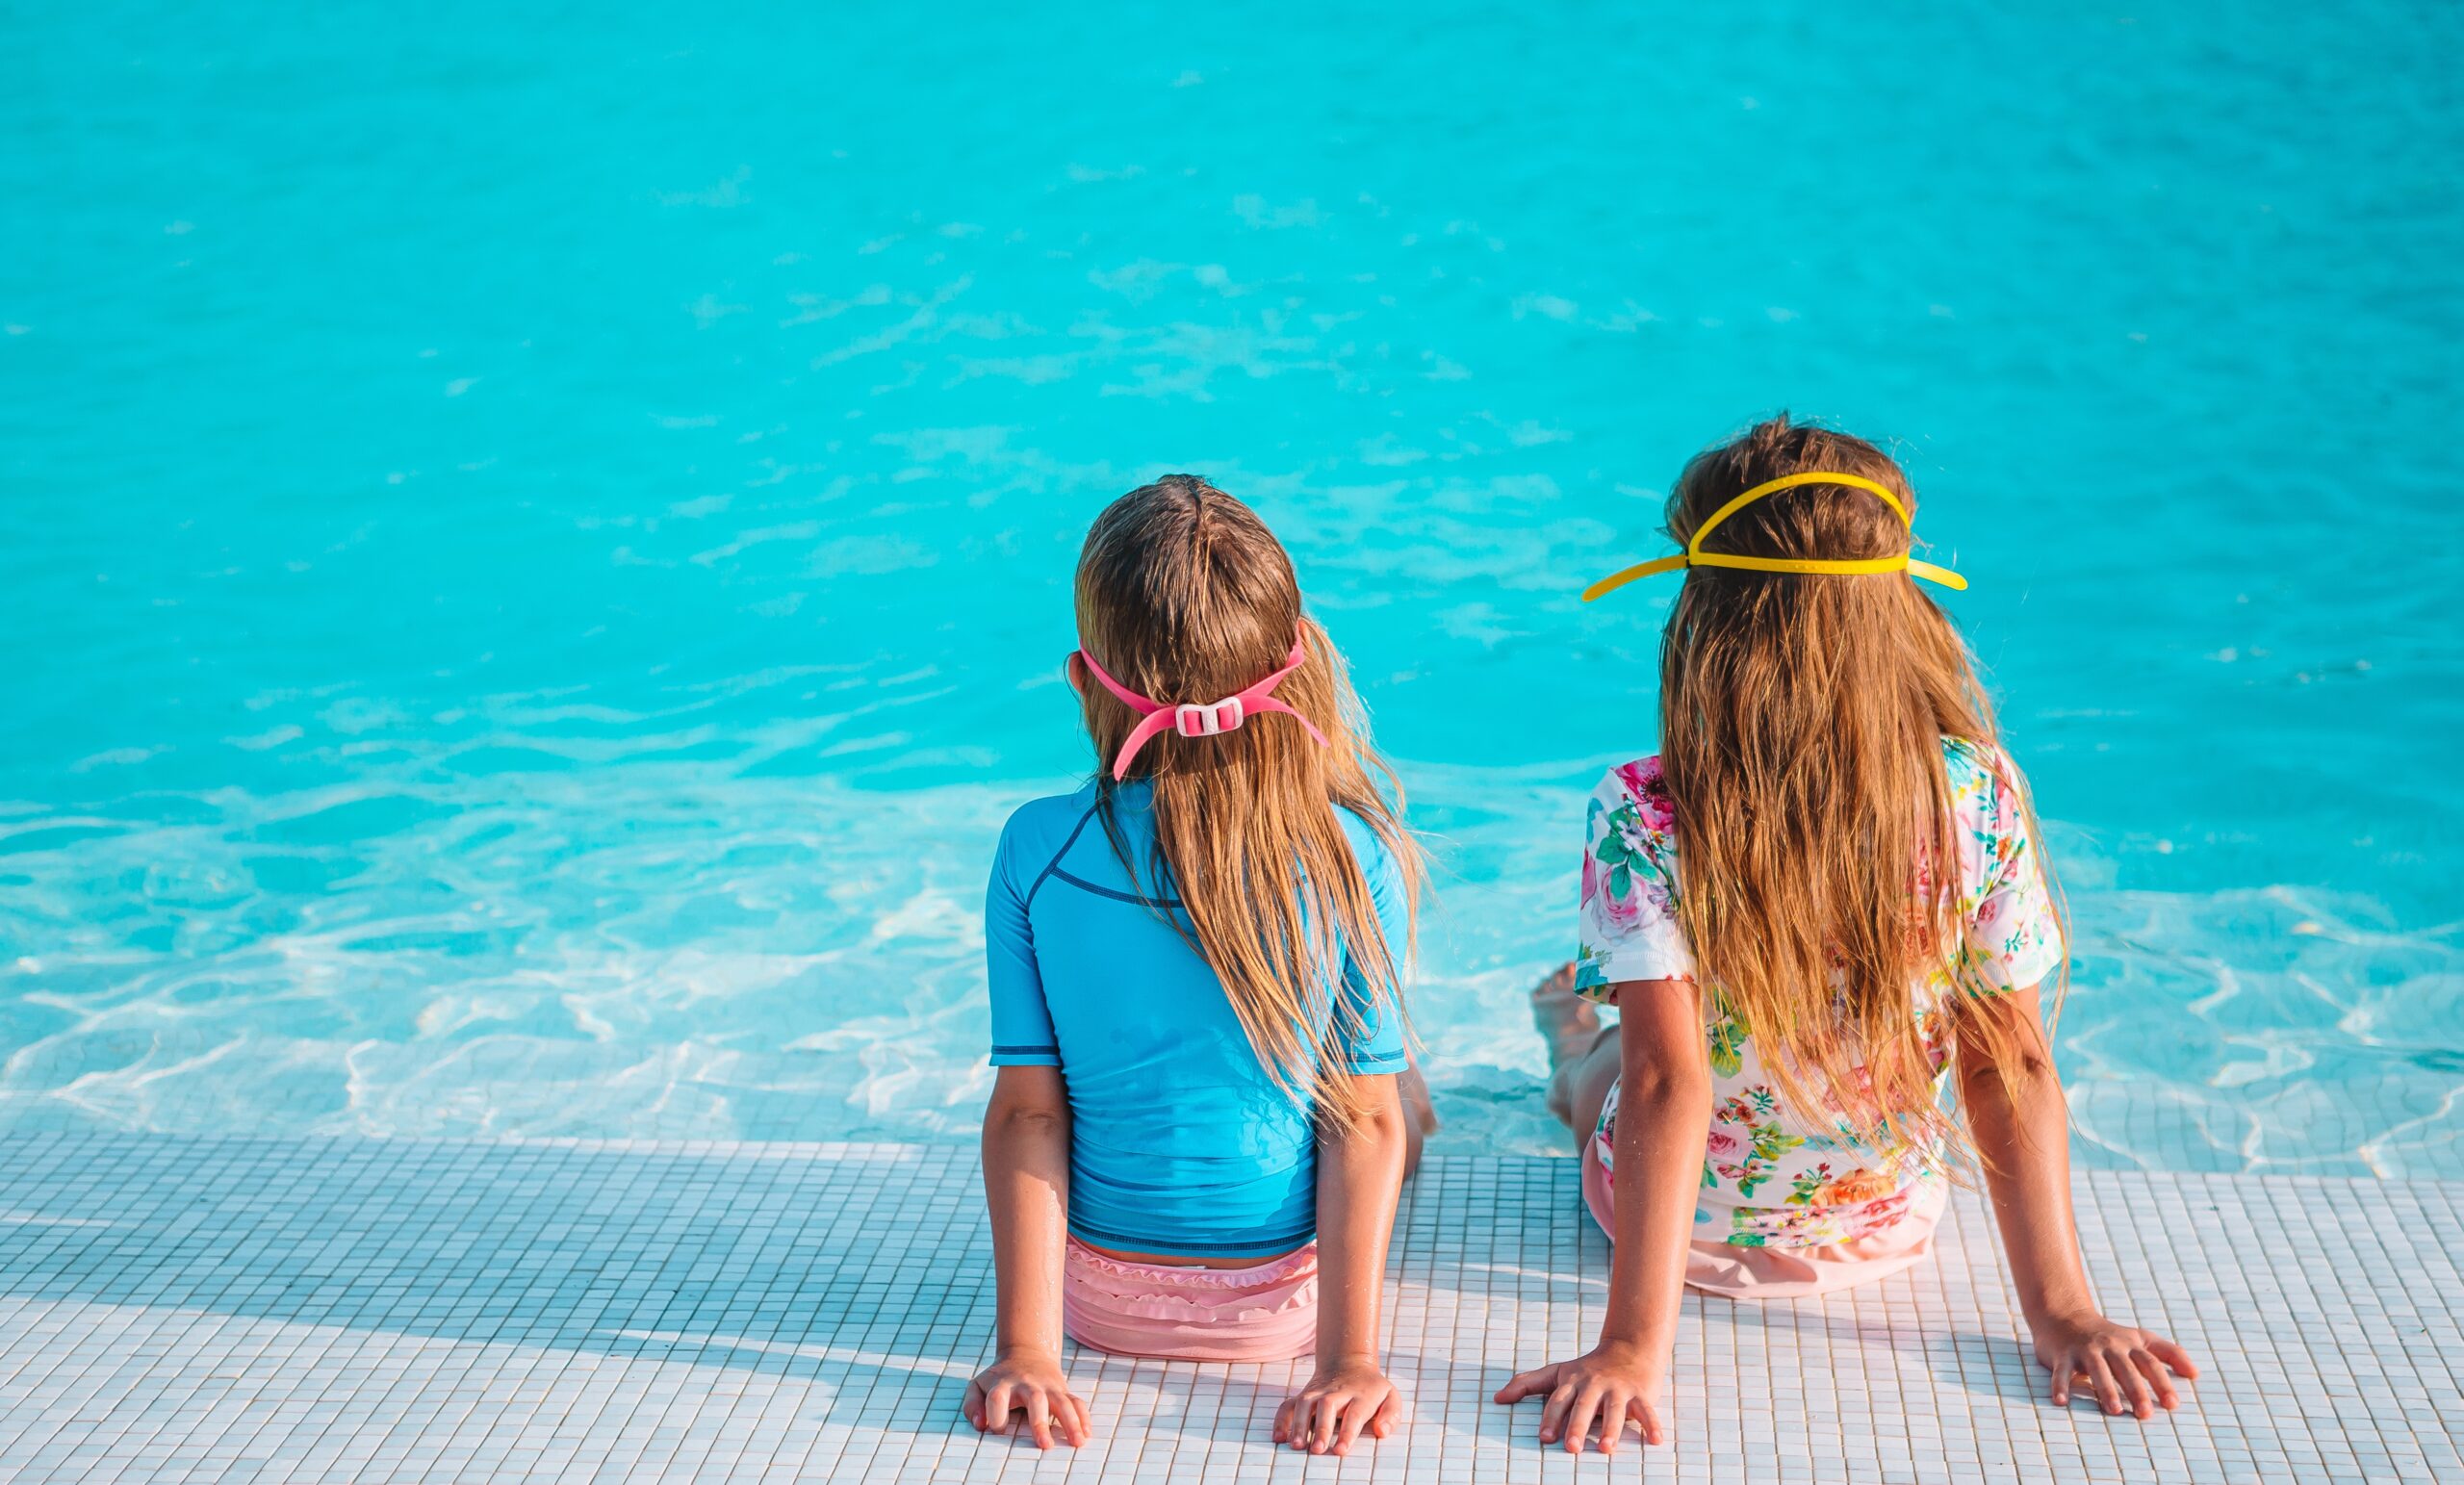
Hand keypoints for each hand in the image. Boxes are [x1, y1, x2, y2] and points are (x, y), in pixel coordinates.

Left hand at [962, 1350, 1090, 1448]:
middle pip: (1035, 1400)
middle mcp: (1027, 1384)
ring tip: (1077, 1442)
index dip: (996, 1415)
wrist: (1025, 1353)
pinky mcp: (1062, 1390)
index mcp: (1003, 1384)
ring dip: (1071, 1422)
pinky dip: (1083, 1417)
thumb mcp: (978, 1386)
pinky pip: (1076, 1402)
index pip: (998, 1398)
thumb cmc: (999, 1379)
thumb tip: (980, 1426)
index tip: (998, 1431)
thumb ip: (972, 1405)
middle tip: (1045, 1446)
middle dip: (1040, 1423)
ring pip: (1061, 1401)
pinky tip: (1086, 1434)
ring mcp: (1047, 1386)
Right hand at [1273, 1360, 1402, 1454]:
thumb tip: (1382, 1431)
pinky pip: (1288, 1404)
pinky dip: (1281, 1420)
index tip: (1340, 1450)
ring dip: (1297, 1424)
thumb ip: (1391, 1416)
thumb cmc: (1372, 1389)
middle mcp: (1337, 1392)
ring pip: (1304, 1403)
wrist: (1349, 1363)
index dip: (1347, 1433)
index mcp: (1361, 1395)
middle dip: (1320, 1428)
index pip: (1354, 1413)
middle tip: (1316, 1450)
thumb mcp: (1390, 1397)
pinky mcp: (1304, 1395)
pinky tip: (1278, 1437)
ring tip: (1295, 1445)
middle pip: (1327, 1406)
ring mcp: (1318, 1392)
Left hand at [1494, 1343, 1667, 1452]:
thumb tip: (1496, 1398)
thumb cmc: (1588, 1367)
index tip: (1544, 1438)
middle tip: (1570, 1447)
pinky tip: (1654, 1441)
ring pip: (1614, 1409)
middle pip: (1584, 1406)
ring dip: (1610, 1428)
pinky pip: (1647, 1410)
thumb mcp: (1557, 1371)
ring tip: (1605, 1449)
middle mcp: (1594, 1383)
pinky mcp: (1641, 1393)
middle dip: (1576, 1426)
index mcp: (1572, 1381)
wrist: (1630, 1346)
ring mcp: (1618, 1387)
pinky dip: (1652, 1425)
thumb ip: (1527, 1383)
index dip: (1550, 1418)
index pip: (1557, 1400)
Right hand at [2032, 1311, 2198, 1418]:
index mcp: (2129, 1344)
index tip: (2173, 1404)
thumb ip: (2169, 1353)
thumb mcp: (2140, 1338)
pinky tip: (2061, 1402)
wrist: (2064, 1314)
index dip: (2161, 1382)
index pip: (2149, 1363)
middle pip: (2125, 1368)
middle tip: (2146, 1413)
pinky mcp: (2062, 1354)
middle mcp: (2109, 1345)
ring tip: (2114, 1410)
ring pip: (2097, 1369)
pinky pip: (2062, 1371)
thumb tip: (2196, 1374)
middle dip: (2136, 1391)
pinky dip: (2060, 1386)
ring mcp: (2085, 1349)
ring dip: (2105, 1389)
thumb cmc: (2108, 1334)